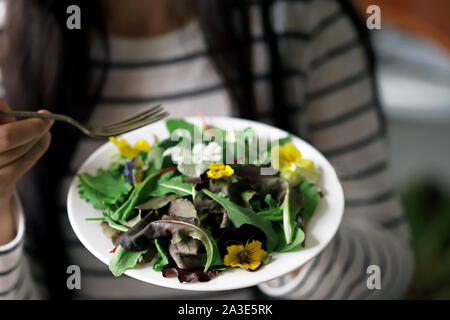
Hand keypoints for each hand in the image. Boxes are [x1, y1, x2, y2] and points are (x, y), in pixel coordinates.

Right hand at [0, 99, 53, 243]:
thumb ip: (0, 120)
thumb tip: (20, 108)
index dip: (4, 110)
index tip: (28, 109)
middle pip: (5, 137)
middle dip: (31, 126)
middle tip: (45, 118)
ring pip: (18, 148)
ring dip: (37, 135)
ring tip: (43, 128)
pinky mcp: (0, 185)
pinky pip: (26, 162)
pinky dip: (39, 147)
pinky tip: (44, 139)